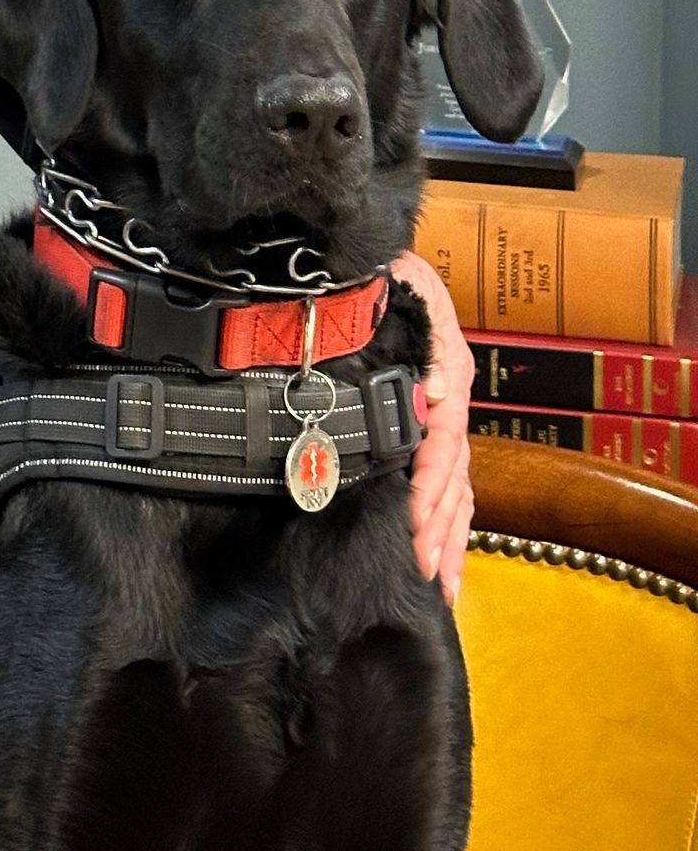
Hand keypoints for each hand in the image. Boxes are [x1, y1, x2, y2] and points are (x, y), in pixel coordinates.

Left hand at [391, 248, 472, 603]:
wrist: (392, 265)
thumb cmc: (398, 279)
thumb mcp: (413, 289)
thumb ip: (430, 334)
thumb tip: (440, 389)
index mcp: (450, 376)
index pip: (444, 441)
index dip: (430, 483)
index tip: (415, 518)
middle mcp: (455, 406)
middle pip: (454, 478)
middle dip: (440, 527)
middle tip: (426, 571)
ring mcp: (451, 424)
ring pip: (458, 492)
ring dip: (451, 539)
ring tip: (443, 585)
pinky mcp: (441, 435)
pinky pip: (456, 489)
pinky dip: (453, 530)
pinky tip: (448, 568)